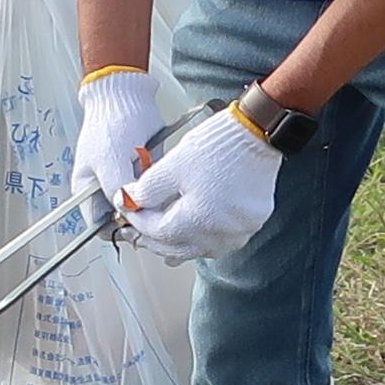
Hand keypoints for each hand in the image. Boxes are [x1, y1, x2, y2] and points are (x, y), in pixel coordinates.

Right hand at [70, 67, 168, 216]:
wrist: (127, 94)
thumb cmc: (111, 124)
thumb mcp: (111, 163)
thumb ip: (118, 193)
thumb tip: (132, 216)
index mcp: (87, 190)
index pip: (100, 227)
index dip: (118, 230)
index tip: (138, 226)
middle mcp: (104, 188)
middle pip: (123, 218)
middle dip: (139, 215)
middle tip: (154, 209)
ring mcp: (124, 179)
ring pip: (141, 205)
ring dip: (152, 201)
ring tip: (159, 188)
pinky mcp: (142, 170)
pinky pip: (152, 189)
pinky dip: (160, 186)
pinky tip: (164, 177)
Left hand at [120, 102, 285, 259]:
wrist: (256, 134)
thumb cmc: (218, 146)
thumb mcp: (172, 165)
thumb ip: (146, 189)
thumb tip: (128, 202)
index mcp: (199, 220)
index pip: (158, 232)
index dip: (139, 222)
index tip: (129, 211)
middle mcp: (221, 234)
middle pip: (178, 248)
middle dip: (154, 238)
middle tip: (139, 229)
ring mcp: (239, 232)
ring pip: (200, 250)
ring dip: (179, 243)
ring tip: (163, 236)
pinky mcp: (252, 224)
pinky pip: (221, 241)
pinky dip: (203, 239)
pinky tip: (194, 231)